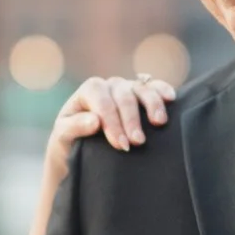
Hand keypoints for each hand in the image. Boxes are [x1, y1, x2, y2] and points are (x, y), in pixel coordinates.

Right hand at [19, 74, 178, 234]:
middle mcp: (104, 94)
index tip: (165, 113)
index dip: (155, 94)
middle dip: (133, 114)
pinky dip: (83, 122)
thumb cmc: (118, 163)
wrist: (80, 185)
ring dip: (112, 117)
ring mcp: (80, 107)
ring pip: (99, 94)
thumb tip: (174, 116)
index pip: (143, 85)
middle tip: (139, 142)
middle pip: (122, 90)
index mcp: (126, 95)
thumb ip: (152, 126)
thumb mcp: (139, 145)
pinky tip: (93, 126)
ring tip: (122, 144)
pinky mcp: (62, 126)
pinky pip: (71, 120)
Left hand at [46, 74, 176, 168]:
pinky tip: (171, 98)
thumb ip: (74, 127)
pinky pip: (155, 87)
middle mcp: (110, 86)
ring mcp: (129, 88)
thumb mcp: (63, 138)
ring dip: (152, 105)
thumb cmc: (72, 143)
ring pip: (142, 88)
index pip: (102, 101)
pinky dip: (163, 90)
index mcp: (89, 91)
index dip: (112, 122)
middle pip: (123, 96)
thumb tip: (94, 121)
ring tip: (158, 123)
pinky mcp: (144, 94)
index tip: (121, 145)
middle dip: (131, 119)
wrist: (84, 148)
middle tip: (138, 143)